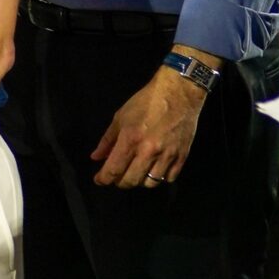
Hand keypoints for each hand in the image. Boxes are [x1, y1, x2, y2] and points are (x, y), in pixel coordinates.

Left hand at [92, 64, 204, 186]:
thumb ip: (107, 140)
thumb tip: (96, 157)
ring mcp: (167, 155)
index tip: (99, 180)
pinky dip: (159, 178)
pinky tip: (154, 169)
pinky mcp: (182, 157)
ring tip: (135, 172)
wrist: (177, 94)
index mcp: (130, 140)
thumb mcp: (120, 117)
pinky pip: (169, 178)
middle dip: (120, 182)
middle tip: (116, 176)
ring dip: (140, 181)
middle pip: (131, 181)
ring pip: (151, 183)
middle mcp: (149, 151)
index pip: (114, 169)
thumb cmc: (145, 103)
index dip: (104, 179)